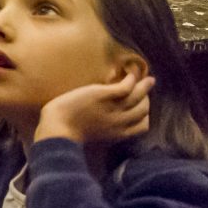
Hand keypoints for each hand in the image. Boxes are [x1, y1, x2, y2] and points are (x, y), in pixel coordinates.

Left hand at [34, 73, 153, 146]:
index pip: (143, 126)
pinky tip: (130, 74)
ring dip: (145, 86)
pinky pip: (125, 87)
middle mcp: (120, 122)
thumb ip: (107, 127)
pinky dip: (131, 80)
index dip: (145, 114)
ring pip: (138, 97)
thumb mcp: (96, 133)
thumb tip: (111, 117)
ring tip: (148, 79)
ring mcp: (113, 108)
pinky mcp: (104, 95)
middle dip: (147, 99)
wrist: (58, 128)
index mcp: (119, 134)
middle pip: (143, 110)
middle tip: (146, 88)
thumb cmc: (70, 131)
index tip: (143, 105)